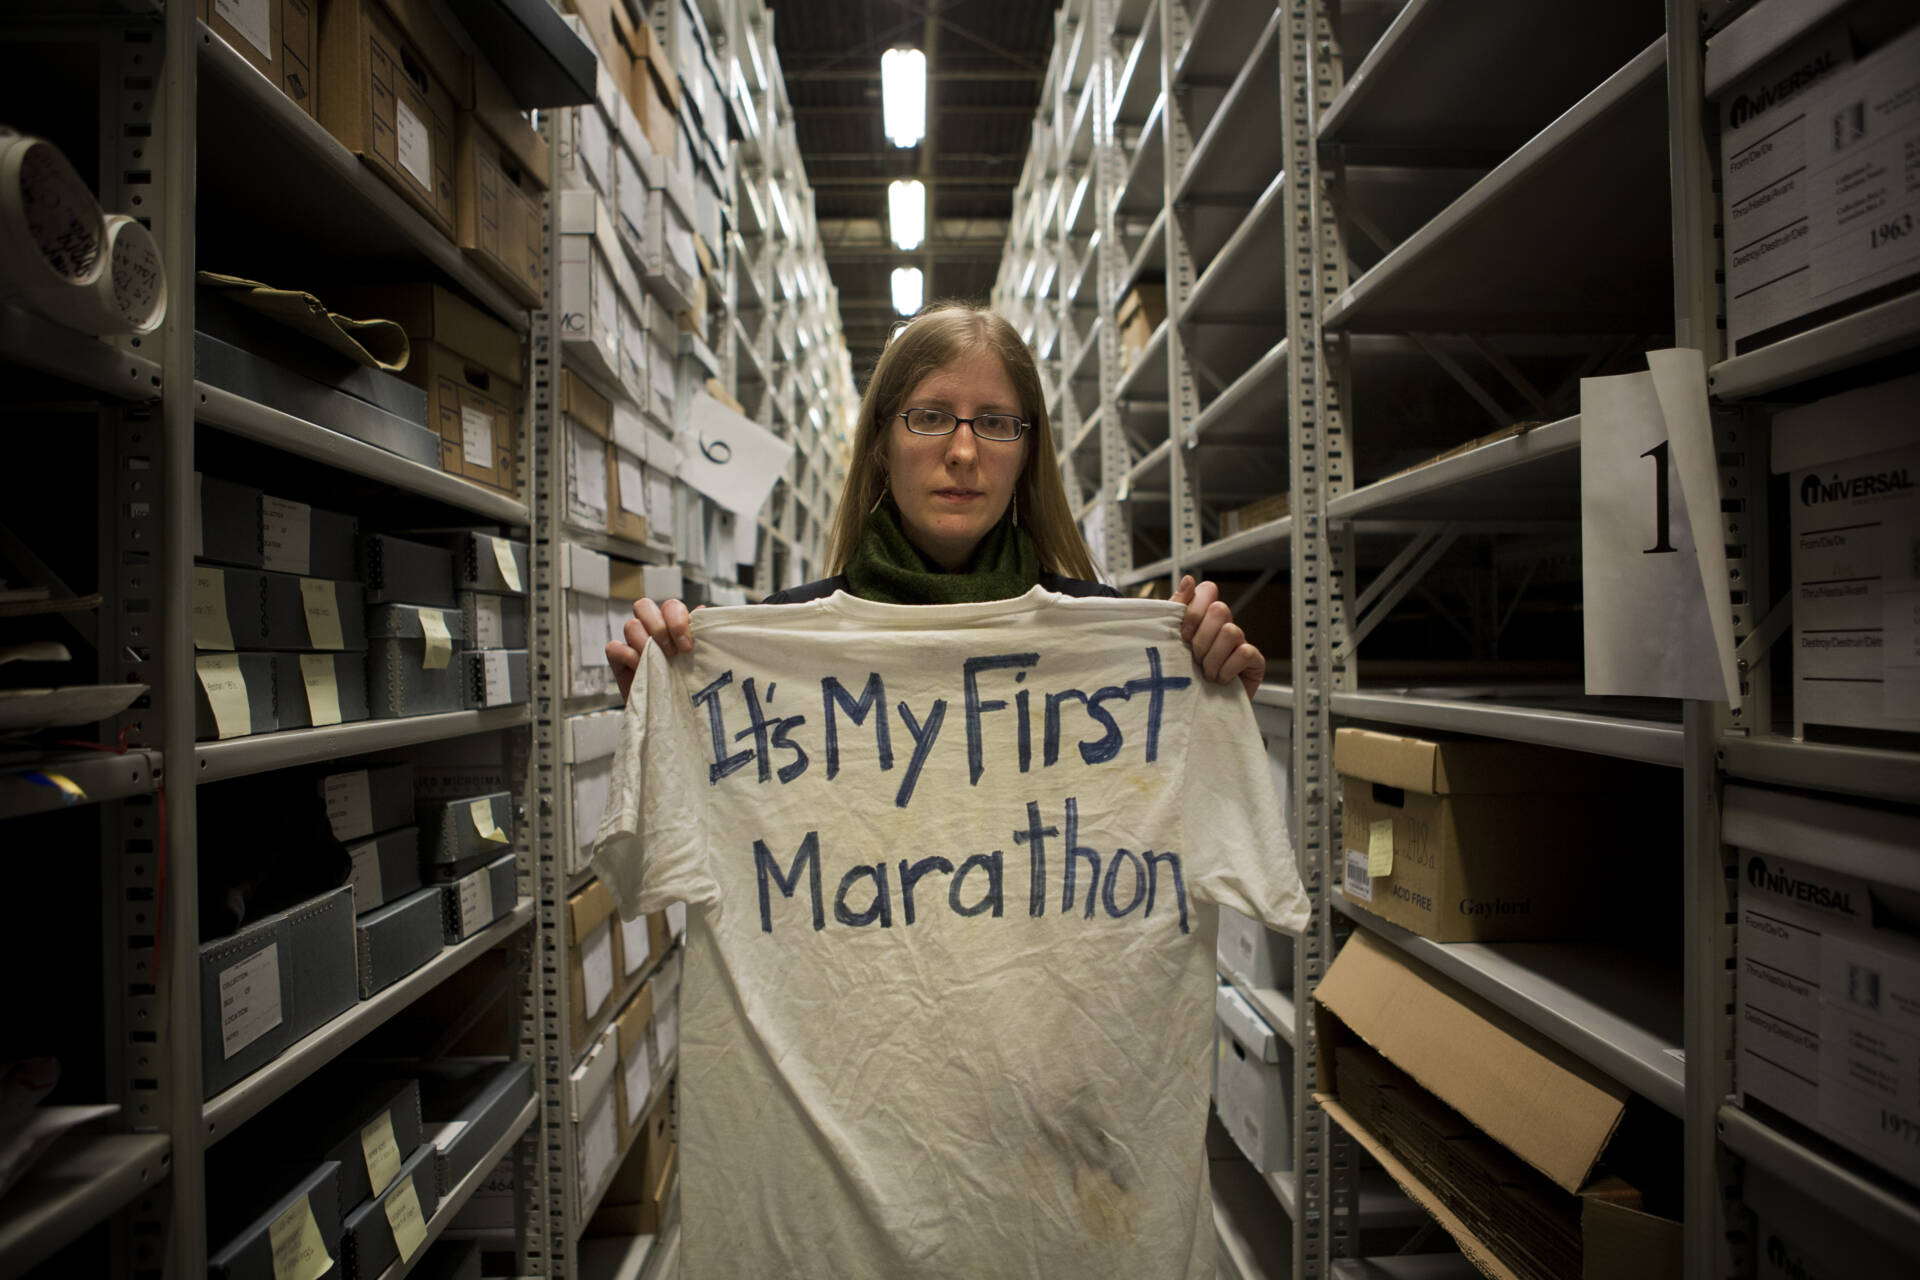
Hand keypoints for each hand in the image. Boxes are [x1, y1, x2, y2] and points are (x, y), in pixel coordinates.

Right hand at [607, 597, 695, 702]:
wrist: (675, 717)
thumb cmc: (689, 687)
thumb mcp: (701, 661)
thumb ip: (702, 635)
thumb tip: (703, 610)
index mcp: (673, 626)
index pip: (669, 606)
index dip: (677, 620)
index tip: (687, 646)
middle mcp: (652, 631)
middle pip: (643, 606)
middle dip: (659, 627)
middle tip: (672, 652)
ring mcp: (633, 644)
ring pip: (630, 625)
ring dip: (645, 643)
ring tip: (658, 663)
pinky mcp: (619, 662)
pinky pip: (613, 647)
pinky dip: (628, 656)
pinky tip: (641, 669)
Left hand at [1171, 575, 1264, 697]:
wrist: (1193, 715)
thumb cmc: (1182, 678)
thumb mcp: (1171, 643)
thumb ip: (1176, 610)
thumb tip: (1188, 580)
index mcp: (1205, 619)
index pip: (1207, 592)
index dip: (1193, 611)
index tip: (1183, 635)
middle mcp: (1224, 627)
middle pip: (1221, 609)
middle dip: (1201, 638)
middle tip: (1194, 658)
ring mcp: (1241, 643)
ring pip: (1232, 631)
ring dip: (1212, 658)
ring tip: (1206, 674)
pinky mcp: (1255, 662)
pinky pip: (1244, 652)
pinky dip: (1227, 669)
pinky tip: (1220, 681)